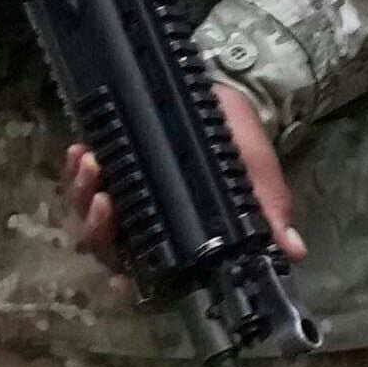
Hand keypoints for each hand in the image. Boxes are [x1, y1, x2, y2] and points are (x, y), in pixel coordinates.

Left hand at [73, 76, 299, 272]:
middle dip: (98, 225)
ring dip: (82, 192)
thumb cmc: (240, 142)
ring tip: (94, 165)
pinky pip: (77, 176)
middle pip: (106, 244)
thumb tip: (293, 250)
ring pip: (85, 211)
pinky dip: (74, 166)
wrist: (223, 92)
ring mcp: (121, 194)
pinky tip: (82, 151)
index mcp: (178, 238)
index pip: (146, 271)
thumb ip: (269, 211)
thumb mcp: (259, 174)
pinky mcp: (108, 162)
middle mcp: (144, 223)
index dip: (128, 274)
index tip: (121, 269)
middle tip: (104, 199)